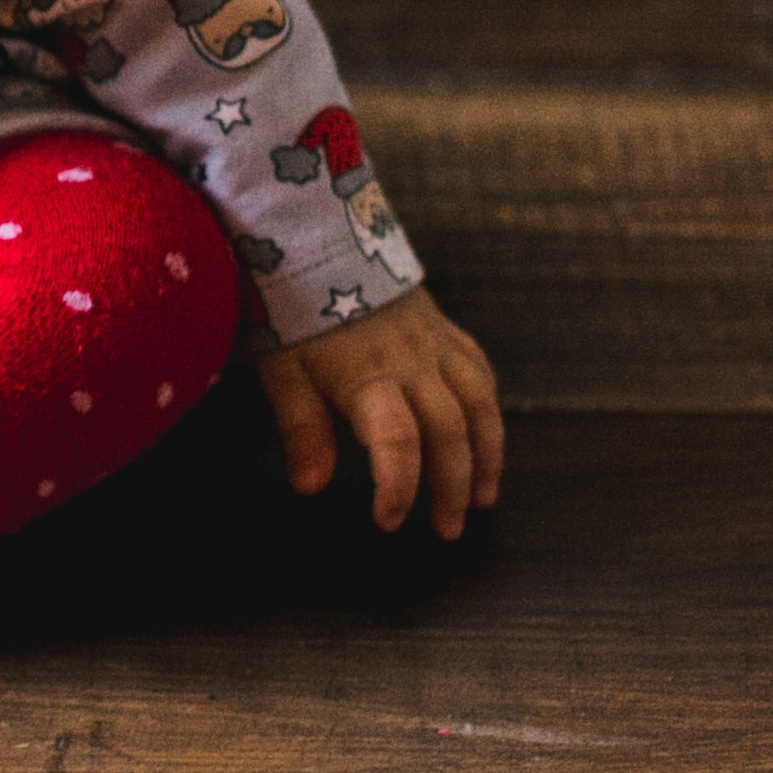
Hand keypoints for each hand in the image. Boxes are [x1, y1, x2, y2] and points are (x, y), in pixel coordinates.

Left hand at [255, 284, 502, 538]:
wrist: (321, 243)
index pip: (396, 440)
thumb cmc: (295, 312)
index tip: (389, 522)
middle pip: (449, 432)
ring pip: (479, 407)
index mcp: (366, 377)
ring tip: (484, 500)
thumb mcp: (283, 371)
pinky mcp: (447, 333)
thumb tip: (310, 487)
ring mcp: (435, 347)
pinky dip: (490, 414)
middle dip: (452, 487)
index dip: (398, 486)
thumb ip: (301, 429)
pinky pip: (481, 375)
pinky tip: (487, 442)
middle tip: (448, 530)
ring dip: (486, 458)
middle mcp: (412, 364)